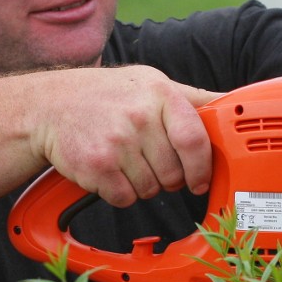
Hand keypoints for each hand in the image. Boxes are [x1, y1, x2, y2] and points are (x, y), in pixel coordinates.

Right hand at [27, 65, 217, 207]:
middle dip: (168, 177)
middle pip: (174, 172)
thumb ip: (190, 97)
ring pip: (150, 188)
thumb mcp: (150, 83)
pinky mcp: (97, 166)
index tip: (199, 180)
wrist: (50, 106)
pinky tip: (107, 168)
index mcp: (159, 93)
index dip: (202, 167)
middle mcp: (139, 115)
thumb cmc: (106, 96)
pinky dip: (119, 191)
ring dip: (141, 183)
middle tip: (148, 160)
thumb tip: (231, 103)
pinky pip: (125, 198)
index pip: (194, 139)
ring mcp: (117, 141)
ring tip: (123, 158)